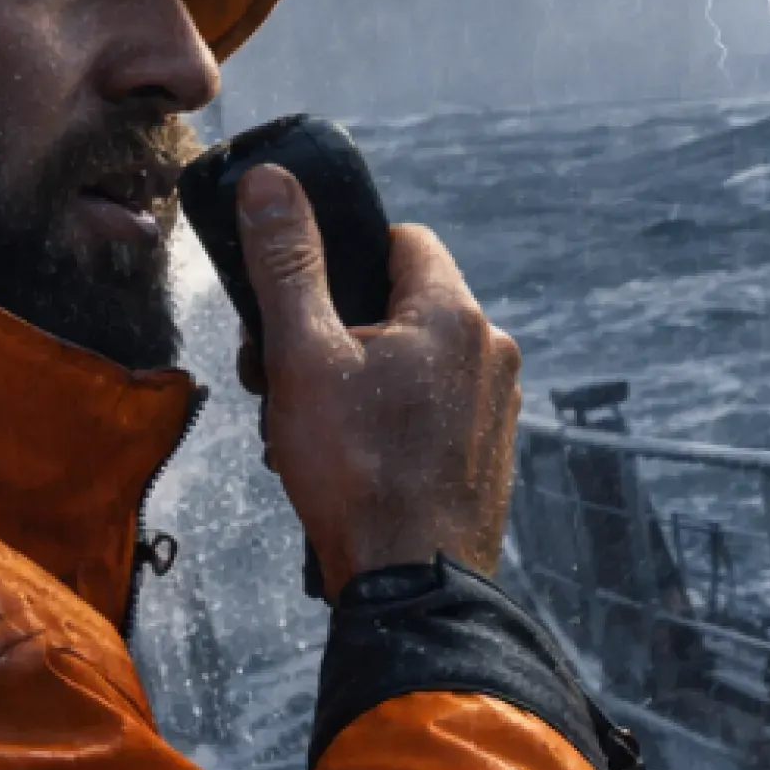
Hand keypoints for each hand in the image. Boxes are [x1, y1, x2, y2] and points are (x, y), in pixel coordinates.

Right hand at [234, 163, 519, 593]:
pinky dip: (391, 423)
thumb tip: (272, 183)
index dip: (346, 259)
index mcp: (454, 313)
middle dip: (340, 333)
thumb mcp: (303, 356)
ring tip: (314, 432)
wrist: (410, 586)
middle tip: (290, 379)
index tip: (307, 302)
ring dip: (359, 383)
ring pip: (414, 363)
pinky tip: (352, 464)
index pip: (403, 240)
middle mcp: (492, 350)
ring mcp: (497, 405)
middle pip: (403, 306)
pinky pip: (433, 411)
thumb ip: (287, 264)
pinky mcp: (490, 452)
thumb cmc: (357, 472)